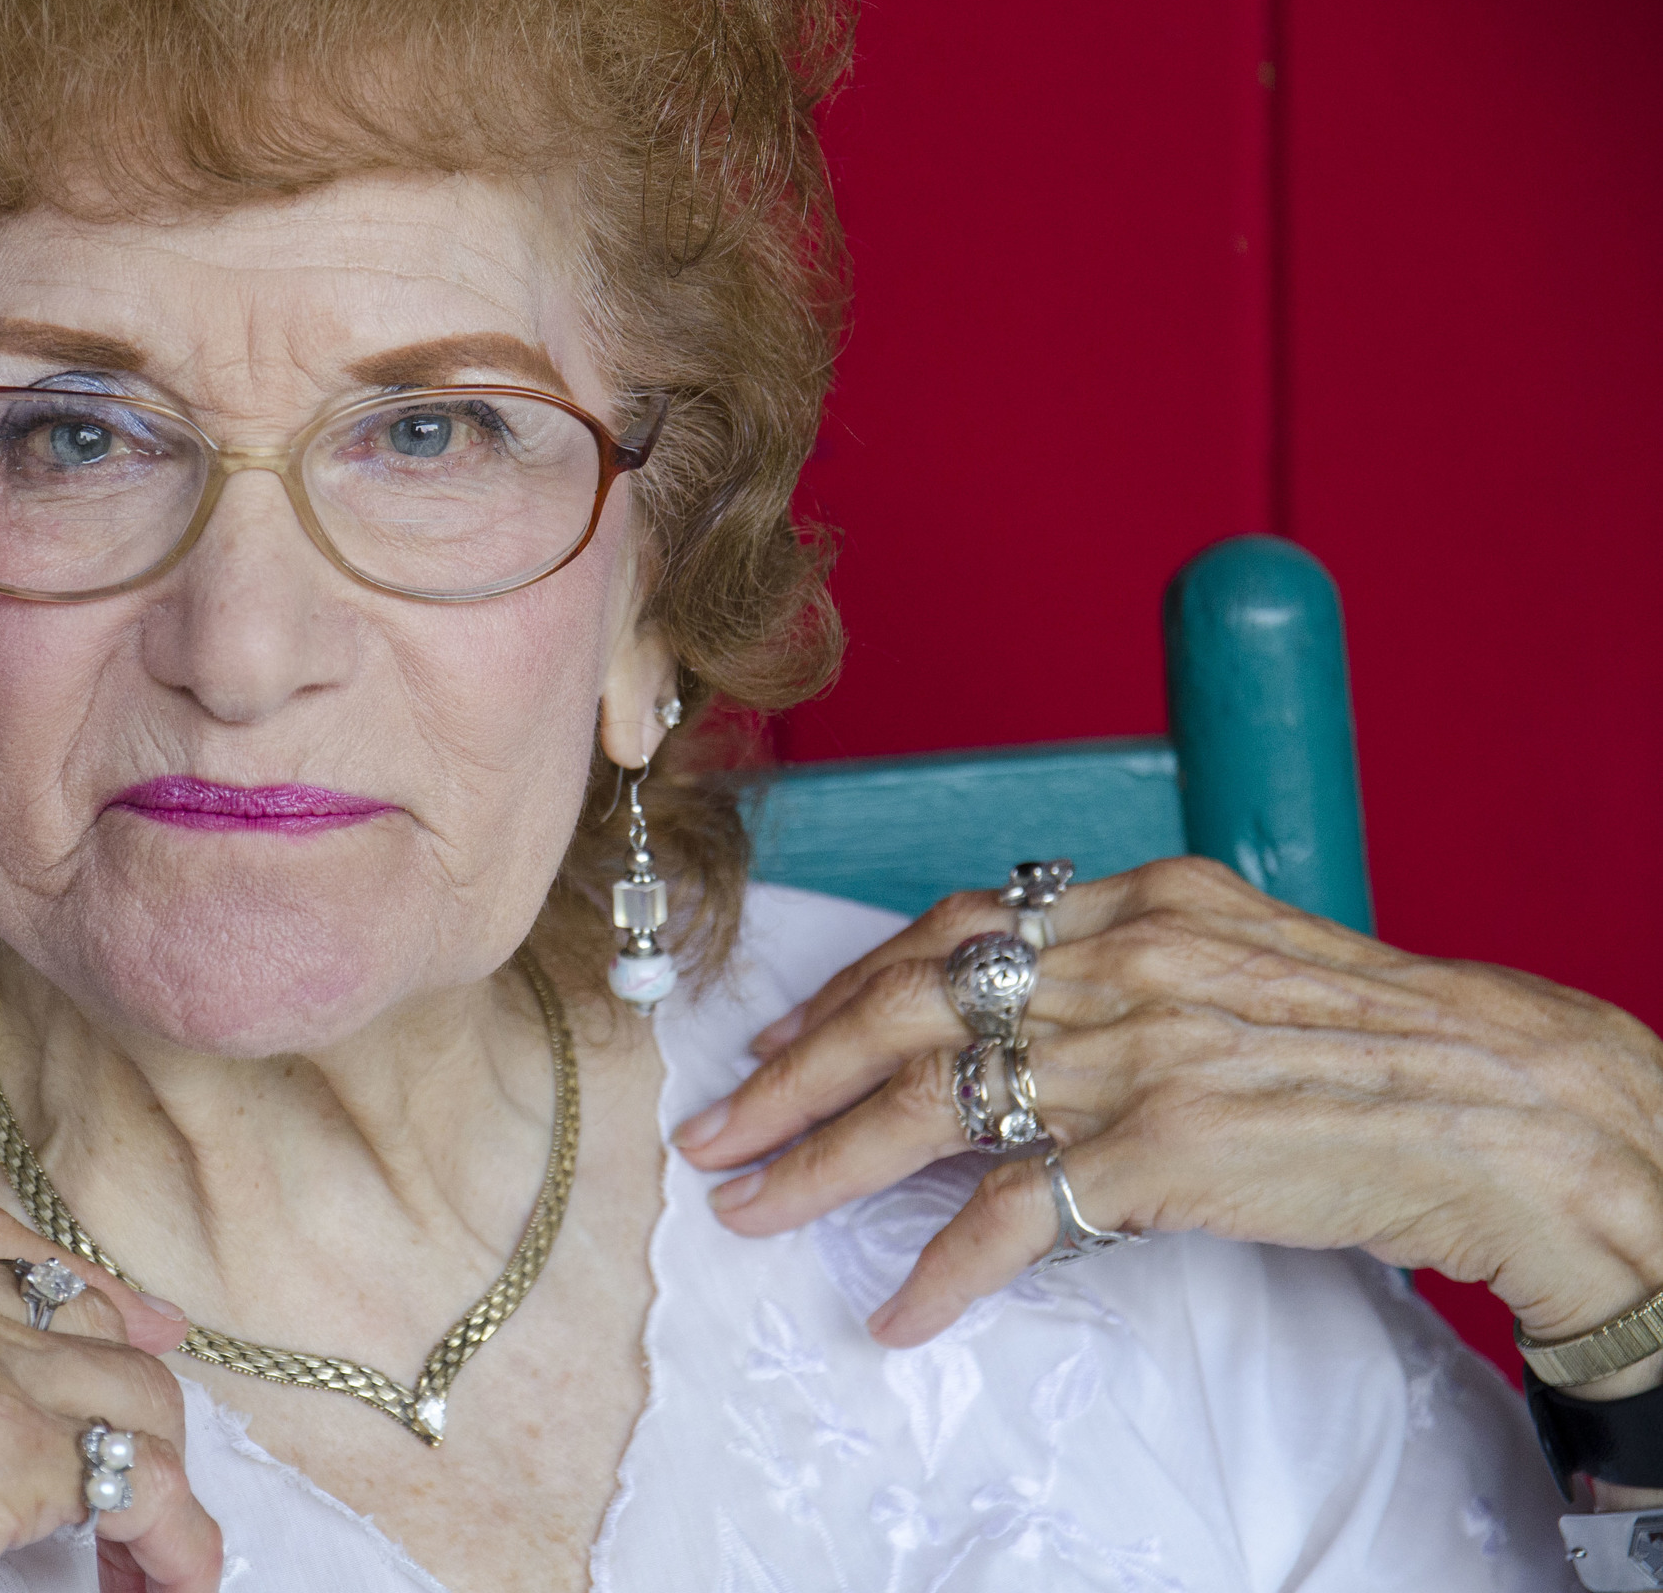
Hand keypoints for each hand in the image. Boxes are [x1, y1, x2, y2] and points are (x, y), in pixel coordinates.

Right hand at [0, 1190, 220, 1592]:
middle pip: (70, 1318)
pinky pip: (130, 1476)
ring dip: (153, 1471)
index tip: (118, 1335)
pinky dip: (170, 1532)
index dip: (65, 1303)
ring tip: (159, 1550)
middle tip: (136, 1469)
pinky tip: (174, 1574)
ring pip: (123, 1390)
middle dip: (115, 1396)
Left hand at [674, 857, 1662, 1358]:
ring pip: (927, 1109)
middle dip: (789, 1076)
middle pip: (901, 1012)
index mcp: (1130, 904)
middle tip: (711, 1127)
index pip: (943, 936)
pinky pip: (1015, 1217)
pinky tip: (900, 1311)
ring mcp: (1131, 1053)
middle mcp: (1113, 963)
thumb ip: (1122, 962)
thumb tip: (1014, 997)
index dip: (844, 991)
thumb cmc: (1375, 1038)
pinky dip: (945, 1269)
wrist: (1503, 1102)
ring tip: (749, 1209)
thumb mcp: (1237, 955)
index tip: (780, 1040)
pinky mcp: (1159, 1150)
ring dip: (820, 1165)